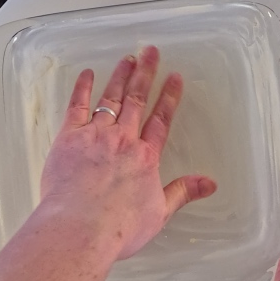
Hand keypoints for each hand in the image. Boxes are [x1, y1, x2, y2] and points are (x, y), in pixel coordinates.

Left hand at [39, 46, 216, 259]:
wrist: (80, 228)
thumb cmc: (118, 227)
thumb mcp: (159, 213)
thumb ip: (183, 192)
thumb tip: (210, 184)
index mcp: (145, 157)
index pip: (161, 120)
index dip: (169, 97)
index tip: (174, 77)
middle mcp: (123, 140)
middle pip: (137, 100)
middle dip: (145, 74)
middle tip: (151, 52)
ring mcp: (96, 136)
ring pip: (110, 99)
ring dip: (119, 76)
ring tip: (127, 58)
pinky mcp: (69, 138)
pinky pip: (77, 106)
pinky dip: (82, 88)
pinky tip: (87, 74)